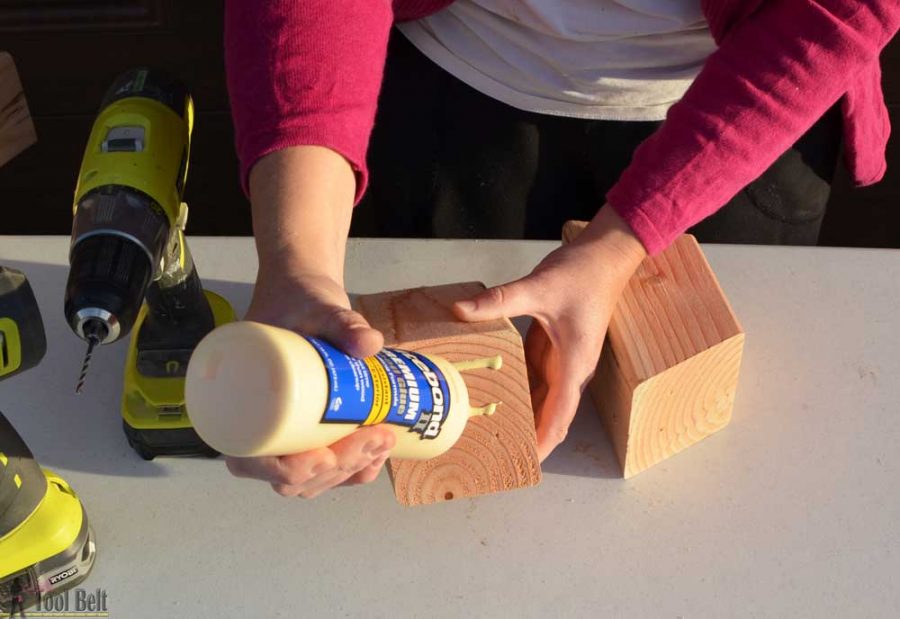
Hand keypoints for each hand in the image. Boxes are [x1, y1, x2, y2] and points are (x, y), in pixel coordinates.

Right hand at [225, 270, 396, 497]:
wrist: (307, 295)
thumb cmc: (298, 302)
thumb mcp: (317, 308)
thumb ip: (342, 322)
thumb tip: (370, 344)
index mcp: (239, 404)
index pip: (249, 461)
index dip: (284, 471)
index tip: (324, 458)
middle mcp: (259, 427)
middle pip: (289, 477)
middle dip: (336, 471)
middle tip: (375, 437)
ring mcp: (287, 433)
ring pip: (312, 478)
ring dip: (350, 471)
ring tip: (384, 440)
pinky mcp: (311, 431)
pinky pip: (328, 467)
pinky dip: (354, 469)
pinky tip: (379, 455)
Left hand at [454, 207, 645, 460]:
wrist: (606, 253)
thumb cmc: (583, 273)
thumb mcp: (540, 287)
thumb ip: (500, 301)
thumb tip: (460, 311)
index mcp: (574, 363)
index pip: (560, 414)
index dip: (544, 440)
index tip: (527, 462)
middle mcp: (571, 369)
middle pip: (550, 415)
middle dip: (529, 437)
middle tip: (496, 455)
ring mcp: (563, 360)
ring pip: (542, 400)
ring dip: (523, 417)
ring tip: (491, 435)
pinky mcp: (553, 348)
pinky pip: (535, 380)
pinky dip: (520, 393)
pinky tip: (496, 399)